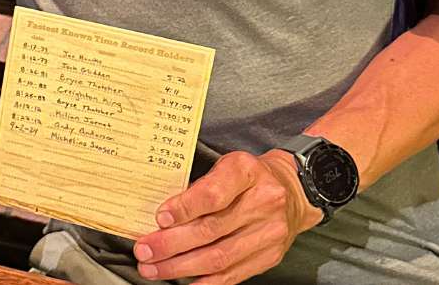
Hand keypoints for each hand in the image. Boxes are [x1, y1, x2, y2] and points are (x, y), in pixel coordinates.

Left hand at [132, 150, 322, 283]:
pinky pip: (233, 274)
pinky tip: (184, 282)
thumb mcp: (226, 165)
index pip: (213, 194)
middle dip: (171, 244)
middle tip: (145, 251)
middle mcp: (263, 202)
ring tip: (154, 269)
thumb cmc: (249, 177)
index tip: (160, 218)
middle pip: (212, 230)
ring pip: (219, 257)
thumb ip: (199, 187)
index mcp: (247, 171)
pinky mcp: (270, 256)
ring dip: (181, 267)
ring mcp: (269, 233)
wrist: (293, 191)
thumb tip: (163, 217)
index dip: (184, 208)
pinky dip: (205, 282)